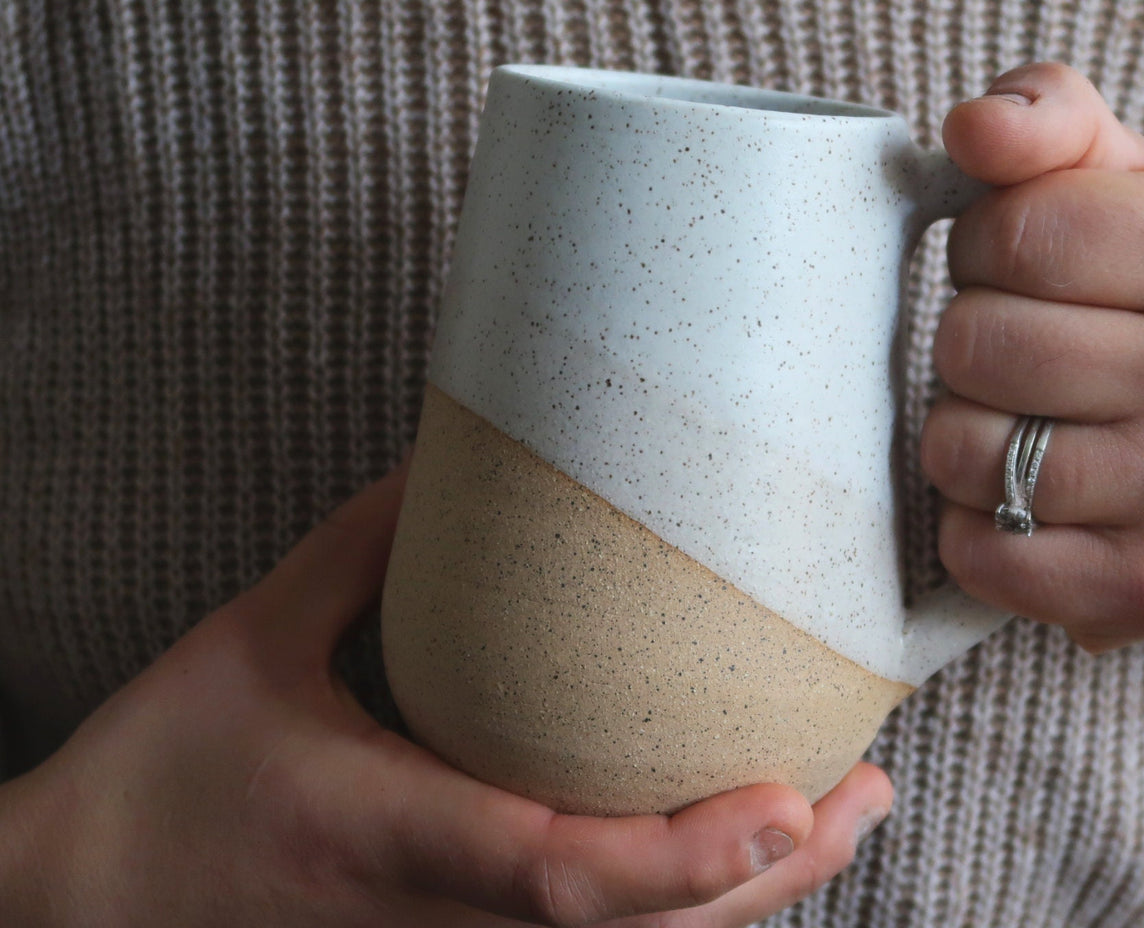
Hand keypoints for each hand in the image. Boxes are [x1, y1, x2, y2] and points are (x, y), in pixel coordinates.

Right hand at [0, 459, 892, 925]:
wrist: (79, 910)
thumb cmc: (160, 777)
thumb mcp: (258, 637)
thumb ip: (368, 547)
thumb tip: (462, 462)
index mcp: (387, 835)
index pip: (557, 877)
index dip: (679, 858)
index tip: (785, 805)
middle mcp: (434, 923)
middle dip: (768, 878)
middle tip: (865, 788)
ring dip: (745, 898)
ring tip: (837, 814)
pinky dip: (680, 909)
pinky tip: (734, 853)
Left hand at [921, 62, 1143, 651]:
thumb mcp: (1134, 189)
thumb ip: (1053, 121)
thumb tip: (974, 126)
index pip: (1009, 230)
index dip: (984, 249)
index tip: (1025, 270)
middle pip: (974, 342)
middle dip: (971, 341)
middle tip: (1027, 356)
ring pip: (959, 450)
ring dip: (962, 434)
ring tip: (1026, 424)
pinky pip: (976, 551)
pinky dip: (971, 524)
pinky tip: (1026, 500)